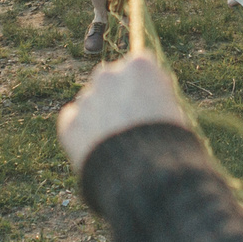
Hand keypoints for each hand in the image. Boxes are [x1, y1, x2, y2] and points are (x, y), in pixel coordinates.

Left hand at [57, 52, 187, 172]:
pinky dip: (81, 132)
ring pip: (91, 101)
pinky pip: (73, 121)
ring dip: (99, 116)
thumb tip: (144, 98)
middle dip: (115, 96)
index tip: (146, 103)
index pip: (137, 66)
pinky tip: (97, 149)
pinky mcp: (70, 121)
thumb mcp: (172, 111)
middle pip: (109, 79)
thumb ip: (153, 97)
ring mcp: (87, 97)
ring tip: (116, 144)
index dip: (142, 87)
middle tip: (127, 124)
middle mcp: (110, 75)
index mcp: (140, 66)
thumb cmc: (169, 144)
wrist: (145, 175)